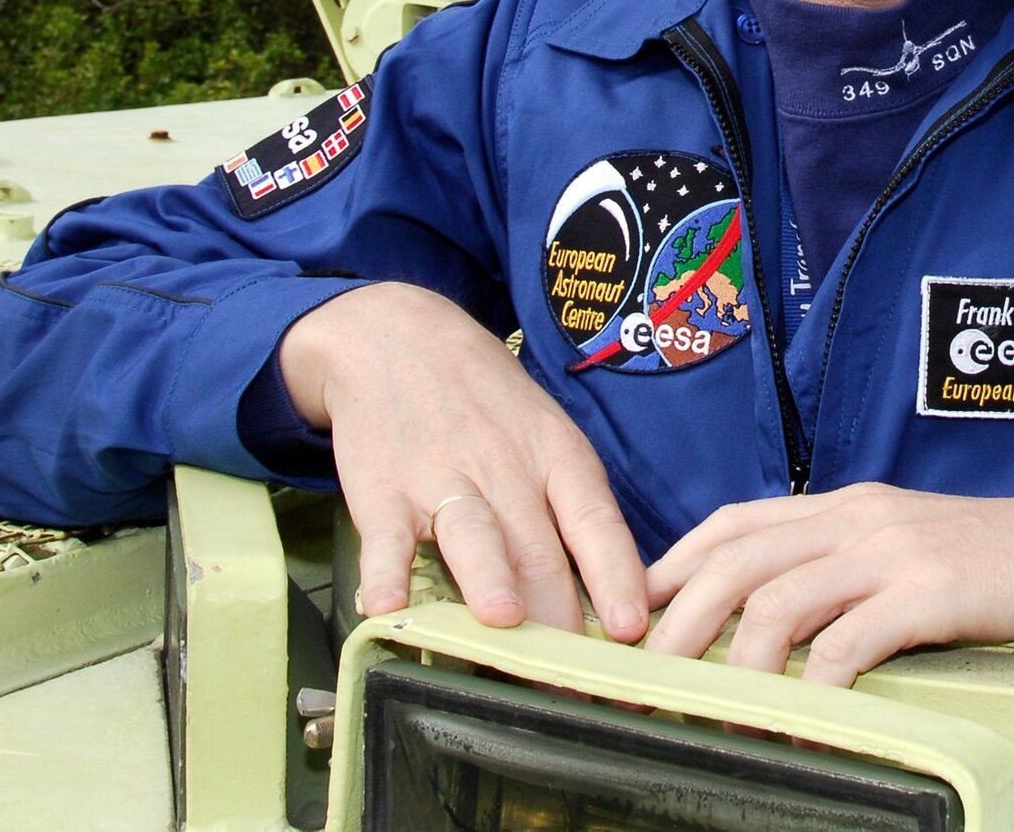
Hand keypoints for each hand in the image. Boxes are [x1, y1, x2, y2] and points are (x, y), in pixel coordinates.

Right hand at [279, 282, 646, 640]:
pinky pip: (387, 536)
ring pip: (473, 534)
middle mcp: (506, 467)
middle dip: (557, 618)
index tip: (630, 626)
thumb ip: (569, 505)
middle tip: (572, 677)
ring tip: (502, 624)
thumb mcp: (544, 432)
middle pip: (538, 547)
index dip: (614, 574)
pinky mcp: (383, 489)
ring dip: (488, 579)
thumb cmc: (486, 399)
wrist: (398, 337)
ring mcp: (443, 476)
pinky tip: (387, 606)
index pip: (594, 519)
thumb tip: (613, 588)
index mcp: (555, 454)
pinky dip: (386, 573)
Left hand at [644, 482, 1013, 684]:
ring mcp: (894, 550)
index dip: (673, 566)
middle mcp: (858, 517)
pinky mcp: (932, 591)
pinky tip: (800, 711)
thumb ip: (839, 566)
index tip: (632, 617)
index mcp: (844, 504)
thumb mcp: (902, 547)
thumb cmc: (992, 561)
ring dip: (732, 661)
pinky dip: (814, 682)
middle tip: (642, 677)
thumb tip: (768, 619)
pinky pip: (851, 638)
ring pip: (780, 598)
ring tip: (707, 711)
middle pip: (737, 560)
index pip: (734, 523)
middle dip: (677, 619)